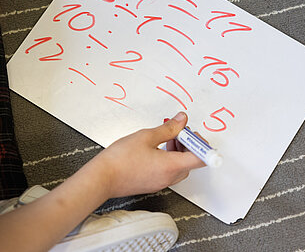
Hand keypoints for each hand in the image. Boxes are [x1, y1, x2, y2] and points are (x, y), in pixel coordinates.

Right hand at [89, 112, 205, 198]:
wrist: (102, 178)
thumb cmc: (120, 159)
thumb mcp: (147, 136)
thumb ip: (169, 128)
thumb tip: (182, 120)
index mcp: (171, 165)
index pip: (201, 158)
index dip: (202, 145)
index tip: (195, 134)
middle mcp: (169, 177)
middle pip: (191, 162)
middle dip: (188, 144)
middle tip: (178, 131)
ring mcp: (161, 182)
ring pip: (180, 166)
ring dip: (178, 151)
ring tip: (166, 137)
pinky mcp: (153, 184)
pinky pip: (169, 171)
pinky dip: (169, 159)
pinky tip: (157, 148)